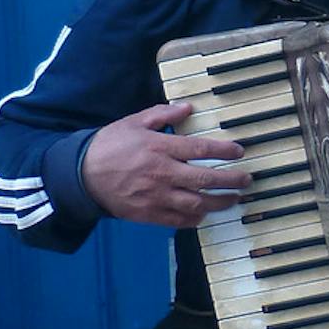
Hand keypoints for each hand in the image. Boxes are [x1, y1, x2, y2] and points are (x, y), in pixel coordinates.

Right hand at [80, 101, 251, 228]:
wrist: (81, 175)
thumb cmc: (108, 146)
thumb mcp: (133, 122)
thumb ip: (162, 115)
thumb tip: (187, 107)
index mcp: (160, 148)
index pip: (200, 149)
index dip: (224, 150)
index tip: (239, 151)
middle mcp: (162, 173)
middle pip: (206, 179)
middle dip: (231, 181)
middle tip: (247, 180)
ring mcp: (156, 196)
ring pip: (197, 203)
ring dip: (219, 203)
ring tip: (233, 200)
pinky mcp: (148, 214)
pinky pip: (179, 221)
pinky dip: (195, 219)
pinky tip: (204, 214)